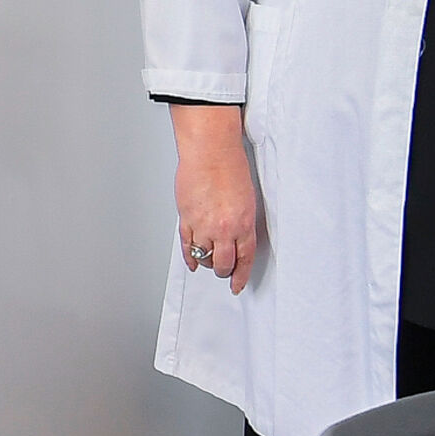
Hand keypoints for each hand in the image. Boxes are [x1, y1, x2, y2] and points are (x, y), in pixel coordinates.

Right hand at [168, 104, 262, 292]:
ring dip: (207, 263)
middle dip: (224, 271)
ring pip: (204, 257)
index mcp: (244, 223)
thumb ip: (242, 221)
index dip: (241, 275)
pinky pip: (187, 245)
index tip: (237, 284)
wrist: (210, 151)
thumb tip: (237, 236)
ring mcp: (203, 225)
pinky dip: (189, 257)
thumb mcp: (247, 199)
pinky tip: (192, 262)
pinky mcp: (186, 218)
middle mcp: (224, 228)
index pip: (244, 259)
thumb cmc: (229, 167)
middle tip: (223, 271)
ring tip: (208, 261)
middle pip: (223, 263)